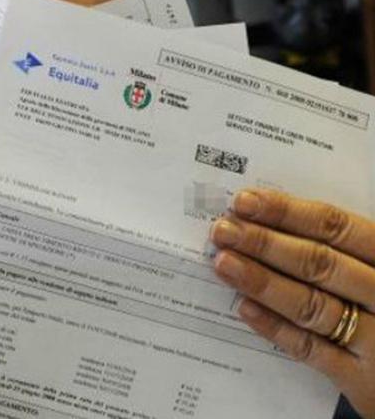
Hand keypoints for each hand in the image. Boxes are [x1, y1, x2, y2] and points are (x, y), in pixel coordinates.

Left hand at [211, 189, 374, 417]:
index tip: (244, 202)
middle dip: (264, 244)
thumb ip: (336, 250)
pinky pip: (312, 350)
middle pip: (319, 263)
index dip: (286, 213)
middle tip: (222, 232)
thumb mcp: (371, 271)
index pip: (336, 227)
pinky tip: (243, 308)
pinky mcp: (363, 379)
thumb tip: (265, 223)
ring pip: (312, 305)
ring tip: (223, 264)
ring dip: (262, 282)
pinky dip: (276, 327)